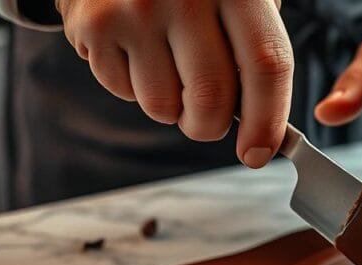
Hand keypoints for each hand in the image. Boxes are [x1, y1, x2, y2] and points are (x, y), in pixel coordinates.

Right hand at [55, 0, 292, 168]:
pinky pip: (124, 92)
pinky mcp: (94, 25)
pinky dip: (135, 88)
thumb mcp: (238, 0)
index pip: (266, 65)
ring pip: (163, 107)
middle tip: (208, 120)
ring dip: (171, 108)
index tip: (258, 153)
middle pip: (211, 99)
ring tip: (168, 67)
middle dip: (211, 127)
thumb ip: (256, 55)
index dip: (267, 119)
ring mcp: (135, 9)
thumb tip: (265, 133)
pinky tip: (137, 51)